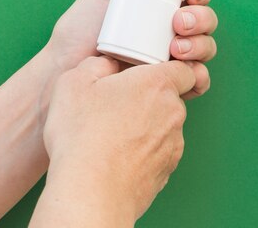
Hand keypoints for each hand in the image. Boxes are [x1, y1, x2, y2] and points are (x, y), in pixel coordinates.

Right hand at [32, 57, 195, 225]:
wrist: (92, 193)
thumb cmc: (83, 136)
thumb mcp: (74, 82)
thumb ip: (97, 65)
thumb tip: (107, 65)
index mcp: (157, 84)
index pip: (184, 69)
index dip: (168, 69)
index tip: (148, 75)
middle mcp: (173, 113)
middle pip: (170, 98)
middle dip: (149, 99)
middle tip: (116, 107)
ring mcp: (174, 143)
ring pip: (164, 126)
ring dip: (145, 127)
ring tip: (111, 136)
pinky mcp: (167, 169)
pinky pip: (158, 152)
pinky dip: (143, 152)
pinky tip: (117, 157)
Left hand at [47, 0, 216, 98]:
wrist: (66, 68)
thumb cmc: (80, 32)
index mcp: (161, 10)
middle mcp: (173, 34)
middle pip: (206, 21)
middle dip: (201, 18)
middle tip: (179, 22)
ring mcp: (174, 61)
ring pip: (206, 48)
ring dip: (201, 45)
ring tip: (176, 49)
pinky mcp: (172, 86)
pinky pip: (199, 80)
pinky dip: (201, 76)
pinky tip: (189, 72)